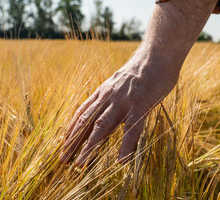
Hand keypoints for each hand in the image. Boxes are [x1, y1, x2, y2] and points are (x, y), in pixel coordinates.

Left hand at [59, 56, 176, 166]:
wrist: (157, 54)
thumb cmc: (143, 69)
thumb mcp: (122, 81)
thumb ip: (114, 94)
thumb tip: (109, 106)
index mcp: (104, 91)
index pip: (83, 112)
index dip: (72, 129)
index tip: (63, 143)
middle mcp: (109, 96)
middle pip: (87, 121)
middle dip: (73, 141)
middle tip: (62, 159)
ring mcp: (123, 101)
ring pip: (102, 126)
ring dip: (90, 146)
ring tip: (80, 164)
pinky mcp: (140, 104)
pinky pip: (132, 128)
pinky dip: (126, 145)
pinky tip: (121, 160)